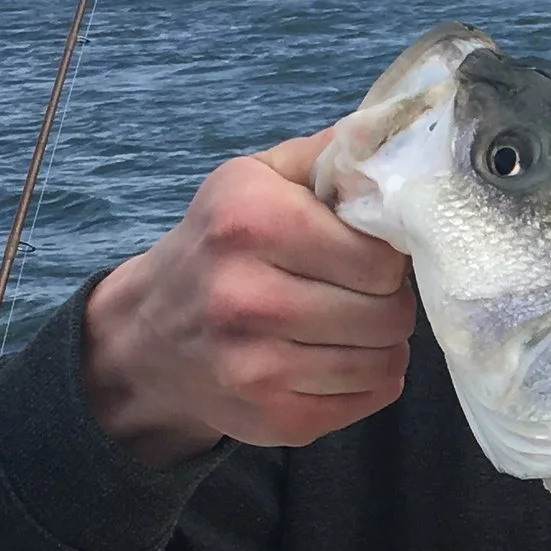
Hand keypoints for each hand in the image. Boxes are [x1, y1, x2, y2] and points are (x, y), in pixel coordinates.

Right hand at [81, 130, 415, 465]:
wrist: (150, 336)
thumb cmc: (221, 246)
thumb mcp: (257, 179)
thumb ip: (331, 154)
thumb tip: (401, 132)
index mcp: (250, 222)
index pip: (381, 254)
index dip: (388, 253)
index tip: (369, 250)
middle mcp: (245, 296)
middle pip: (389, 311)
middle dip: (387, 299)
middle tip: (360, 290)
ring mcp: (257, 367)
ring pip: (387, 358)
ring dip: (382, 341)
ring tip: (348, 322)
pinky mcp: (275, 418)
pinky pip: (372, 397)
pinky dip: (370, 378)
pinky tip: (336, 356)